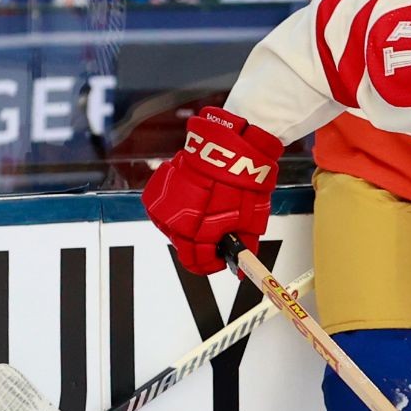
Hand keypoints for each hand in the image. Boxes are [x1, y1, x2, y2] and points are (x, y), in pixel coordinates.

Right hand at [141, 107, 282, 274]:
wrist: (228, 146)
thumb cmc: (241, 179)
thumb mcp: (252, 219)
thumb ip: (243, 246)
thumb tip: (242, 264)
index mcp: (197, 233)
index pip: (197, 263)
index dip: (212, 264)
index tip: (221, 259)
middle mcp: (175, 223)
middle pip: (185, 249)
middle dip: (203, 246)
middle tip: (219, 234)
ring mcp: (163, 207)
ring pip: (174, 231)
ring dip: (190, 229)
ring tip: (209, 213)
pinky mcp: (159, 192)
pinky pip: (167, 213)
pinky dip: (180, 212)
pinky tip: (196, 202)